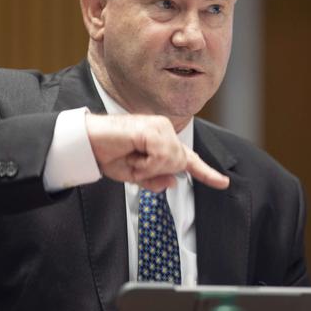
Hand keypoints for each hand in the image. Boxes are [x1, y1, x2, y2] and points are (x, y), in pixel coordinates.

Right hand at [85, 113, 228, 191]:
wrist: (88, 143)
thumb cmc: (108, 154)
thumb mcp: (133, 175)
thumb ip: (154, 180)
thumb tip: (173, 182)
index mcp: (162, 141)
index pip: (188, 159)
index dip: (206, 173)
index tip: (223, 183)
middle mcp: (165, 130)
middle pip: (178, 164)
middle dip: (155, 172)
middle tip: (133, 163)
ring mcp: (160, 127)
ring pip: (172, 161)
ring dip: (148, 168)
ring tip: (131, 157)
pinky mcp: (153, 129)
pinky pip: (161, 157)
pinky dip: (146, 163)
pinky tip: (133, 154)